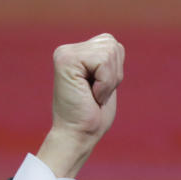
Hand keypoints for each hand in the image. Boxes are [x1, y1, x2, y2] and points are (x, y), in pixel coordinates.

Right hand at [37, 33, 124, 177]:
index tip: (100, 90)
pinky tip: (91, 95)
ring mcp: (65, 53)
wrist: (79, 135)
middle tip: (97, 94)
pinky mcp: (66, 60)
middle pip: (113, 45)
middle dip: (113, 75)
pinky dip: (105, 84)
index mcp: (78, 53)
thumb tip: (114, 44)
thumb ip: (108, 62)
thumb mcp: (106, 83)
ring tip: (93, 95)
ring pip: (109, 52)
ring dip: (109, 81)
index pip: (114, 46)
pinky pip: (103, 62)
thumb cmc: (94, 116)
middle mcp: (68, 49)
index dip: (115, 72)